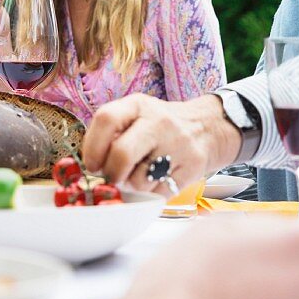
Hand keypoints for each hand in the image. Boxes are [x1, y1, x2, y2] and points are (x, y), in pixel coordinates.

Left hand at [82, 93, 239, 193]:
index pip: (106, 119)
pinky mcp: (191, 167)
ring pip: (139, 181)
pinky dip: (152, 193)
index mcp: (138, 105)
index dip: (92, 147)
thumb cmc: (158, 127)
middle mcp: (158, 122)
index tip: (92, 165)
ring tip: (141, 174)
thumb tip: (91, 168)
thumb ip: (111, 134)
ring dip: (134, 186)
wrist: (206, 128)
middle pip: (122, 154)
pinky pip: (159, 193)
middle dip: (111, 174)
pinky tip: (157, 179)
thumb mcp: (136, 116)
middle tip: (113, 178)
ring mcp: (178, 144)